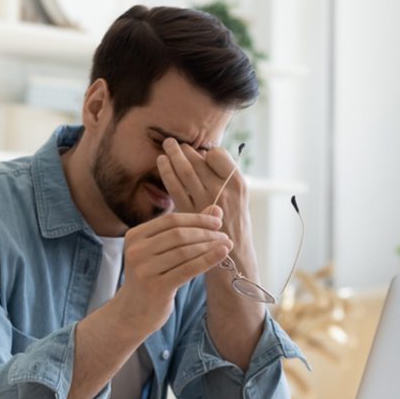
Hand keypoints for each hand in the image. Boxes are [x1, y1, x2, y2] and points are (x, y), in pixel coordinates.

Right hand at [117, 207, 232, 332]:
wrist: (133, 312)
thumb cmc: (152, 277)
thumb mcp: (162, 251)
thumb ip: (186, 229)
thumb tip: (216, 210)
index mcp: (135, 236)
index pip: (171, 220)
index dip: (197, 219)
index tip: (217, 222)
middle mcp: (136, 251)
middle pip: (179, 234)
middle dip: (205, 233)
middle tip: (224, 236)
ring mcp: (144, 269)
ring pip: (185, 251)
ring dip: (209, 246)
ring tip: (226, 246)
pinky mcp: (156, 287)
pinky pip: (188, 269)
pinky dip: (208, 260)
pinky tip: (222, 254)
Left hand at [157, 138, 255, 276]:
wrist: (233, 257)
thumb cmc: (234, 225)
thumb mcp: (238, 199)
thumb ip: (223, 180)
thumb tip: (202, 156)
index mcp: (237, 184)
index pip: (218, 155)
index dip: (206, 152)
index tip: (199, 152)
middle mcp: (223, 191)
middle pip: (199, 162)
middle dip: (184, 150)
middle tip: (172, 141)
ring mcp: (206, 202)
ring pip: (186, 172)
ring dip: (174, 156)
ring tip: (166, 146)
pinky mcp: (190, 213)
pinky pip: (176, 188)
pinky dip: (167, 173)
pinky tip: (161, 163)